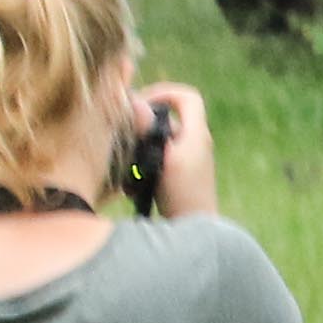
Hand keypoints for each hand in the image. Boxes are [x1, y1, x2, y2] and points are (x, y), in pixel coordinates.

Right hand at [135, 79, 217, 220]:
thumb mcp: (163, 159)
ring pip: (159, 141)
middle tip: (124, 133)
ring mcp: (188, 160)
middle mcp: (196, 143)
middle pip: (168, 119)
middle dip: (144, 125)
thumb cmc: (183, 194)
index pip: (188, 97)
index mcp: (198, 134)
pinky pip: (158, 160)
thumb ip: (149, 130)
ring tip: (126, 164)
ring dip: (141, 149)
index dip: (165, 92)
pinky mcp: (179, 177)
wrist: (193, 229)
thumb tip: (135, 102)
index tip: (142, 103)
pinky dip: (144, 166)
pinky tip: (131, 185)